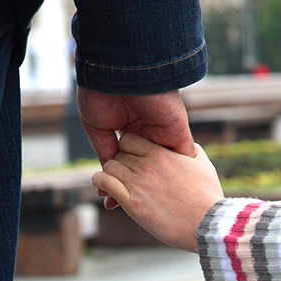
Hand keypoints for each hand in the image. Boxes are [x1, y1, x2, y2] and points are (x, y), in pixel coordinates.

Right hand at [78, 88, 194, 209]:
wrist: (121, 70)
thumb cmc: (102, 92)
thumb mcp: (97, 127)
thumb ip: (105, 151)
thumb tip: (107, 175)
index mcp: (128, 129)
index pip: (126, 162)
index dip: (117, 182)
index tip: (108, 201)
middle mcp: (147, 133)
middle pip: (145, 169)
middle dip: (135, 190)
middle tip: (121, 209)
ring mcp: (164, 135)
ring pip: (163, 169)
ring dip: (158, 189)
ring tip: (150, 210)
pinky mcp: (178, 135)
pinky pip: (183, 161)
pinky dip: (179, 179)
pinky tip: (173, 198)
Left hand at [92, 133, 223, 251]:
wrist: (208, 225)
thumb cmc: (208, 197)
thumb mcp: (203, 165)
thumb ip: (190, 149)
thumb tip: (182, 144)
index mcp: (162, 153)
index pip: (129, 139)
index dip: (127, 148)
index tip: (131, 159)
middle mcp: (147, 165)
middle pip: (118, 153)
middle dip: (119, 163)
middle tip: (123, 175)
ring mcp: (138, 183)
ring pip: (109, 167)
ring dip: (108, 174)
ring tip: (111, 183)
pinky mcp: (132, 203)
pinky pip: (105, 183)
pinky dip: (100, 183)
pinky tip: (103, 189)